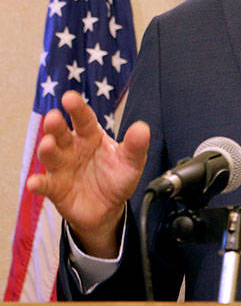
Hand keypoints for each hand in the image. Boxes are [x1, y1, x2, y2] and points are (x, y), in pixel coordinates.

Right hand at [27, 90, 148, 257]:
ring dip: (46, 149)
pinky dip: (39, 183)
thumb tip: (142, 128)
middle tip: (53, 117)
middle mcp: (72, 148)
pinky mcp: (56, 188)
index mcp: (91, 136)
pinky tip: (34, 182)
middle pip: (61, 133)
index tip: (69, 97)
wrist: (109, 208)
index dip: (77, 108)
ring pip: (51, 155)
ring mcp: (62, 167)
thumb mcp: (132, 161)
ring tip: (47, 144)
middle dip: (55, 125)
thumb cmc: (117, 177)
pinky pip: (46, 184)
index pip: (84, 119)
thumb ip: (136, 145)